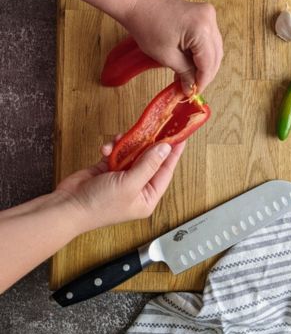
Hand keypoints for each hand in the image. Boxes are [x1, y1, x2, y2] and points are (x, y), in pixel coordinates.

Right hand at [55, 138, 185, 231]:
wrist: (67, 206)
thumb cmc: (99, 205)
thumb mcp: (129, 184)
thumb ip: (148, 165)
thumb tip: (165, 149)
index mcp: (147, 197)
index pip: (165, 171)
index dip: (173, 153)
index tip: (180, 136)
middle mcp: (137, 188)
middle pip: (150, 160)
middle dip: (148, 144)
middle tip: (154, 127)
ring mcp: (122, 178)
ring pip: (133, 153)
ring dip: (127, 145)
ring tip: (123, 139)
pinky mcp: (108, 169)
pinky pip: (117, 152)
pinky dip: (113, 148)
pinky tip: (107, 148)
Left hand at [123, 0, 222, 94]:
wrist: (138, 4)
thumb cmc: (147, 27)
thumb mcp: (166, 56)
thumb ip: (185, 73)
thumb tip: (192, 88)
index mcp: (201, 29)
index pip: (208, 62)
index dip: (202, 81)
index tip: (194, 94)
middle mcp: (210, 20)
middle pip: (215, 55)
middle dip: (205, 74)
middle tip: (192, 88)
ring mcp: (208, 15)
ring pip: (214, 49)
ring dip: (203, 65)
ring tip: (189, 78)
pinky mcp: (203, 15)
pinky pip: (208, 40)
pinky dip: (201, 53)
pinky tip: (190, 64)